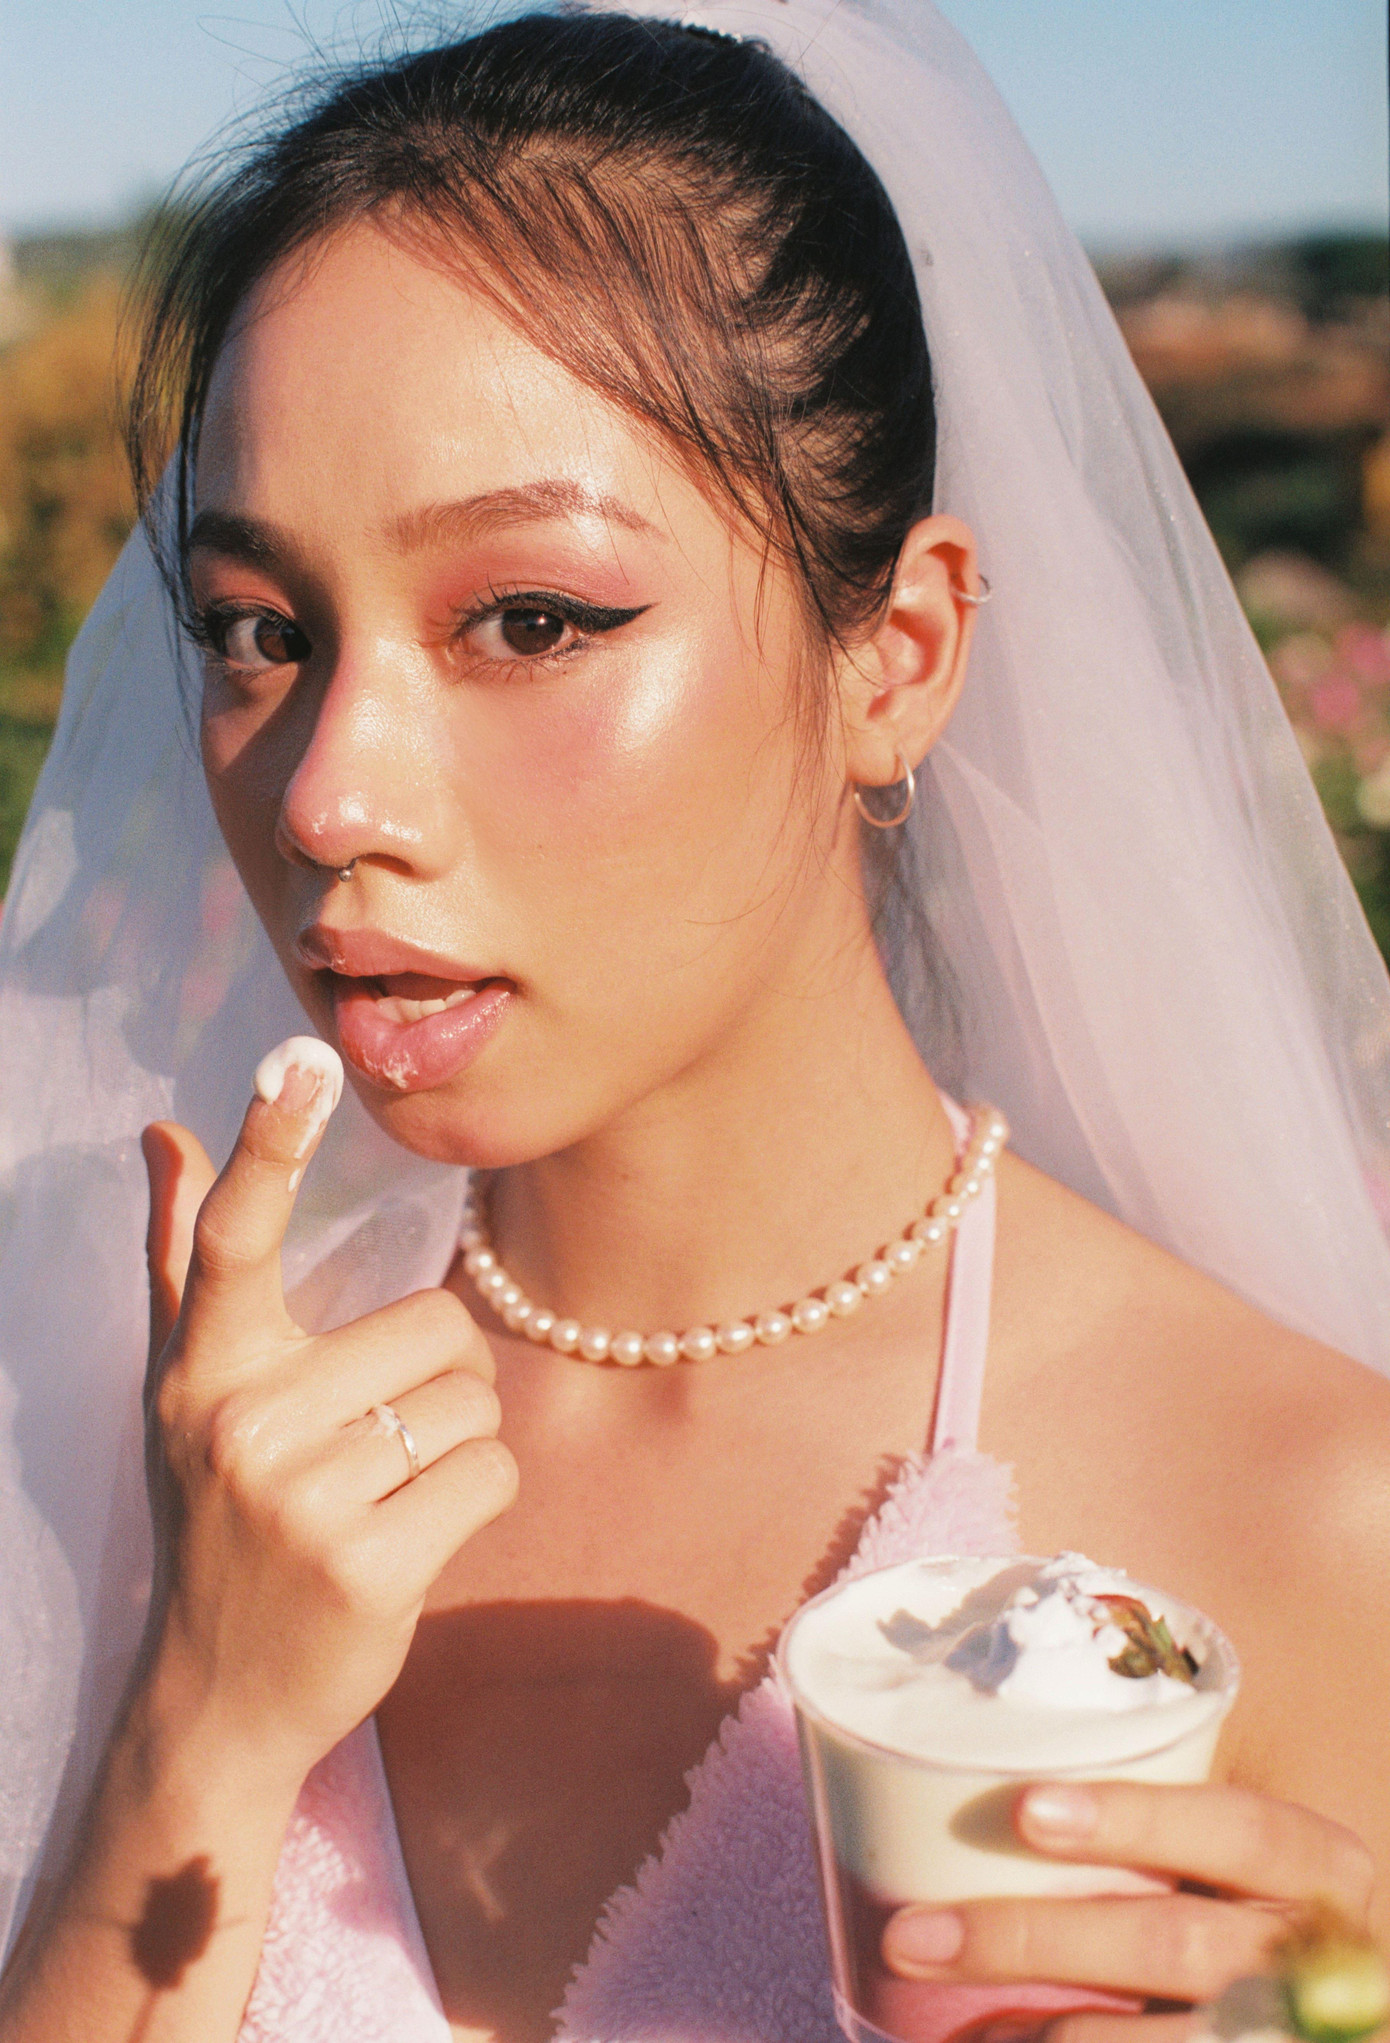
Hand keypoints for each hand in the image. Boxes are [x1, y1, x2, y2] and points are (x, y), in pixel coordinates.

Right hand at [138, 1037, 516, 1792]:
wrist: (218, 1700)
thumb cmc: (222, 1520)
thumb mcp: (188, 1394)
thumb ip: (183, 1261)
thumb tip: (162, 1130)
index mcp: (203, 1370)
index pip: (233, 1238)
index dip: (268, 1144)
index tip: (297, 1058)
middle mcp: (242, 1422)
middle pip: (436, 1326)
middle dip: (437, 1381)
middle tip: (379, 1442)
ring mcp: (303, 1499)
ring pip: (473, 1402)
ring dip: (459, 1445)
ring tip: (387, 1494)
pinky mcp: (372, 1564)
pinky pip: (494, 1473)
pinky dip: (479, 1501)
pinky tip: (417, 1537)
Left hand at [881, 1780, 1374, 2042]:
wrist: (1306, 1997)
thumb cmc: (1244, 1893)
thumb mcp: (1230, 1848)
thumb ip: (1152, 1810)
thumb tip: (979, 1759)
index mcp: (1317, 1863)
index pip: (1242, 1829)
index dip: (1140, 1818)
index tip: (1026, 1810)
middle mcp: (1314, 1951)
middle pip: (1177, 1943)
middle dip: (1036, 1938)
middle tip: (915, 1933)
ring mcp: (1293, 2030)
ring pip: (1166, 2041)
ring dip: (1044, 2031)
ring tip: (950, 2026)